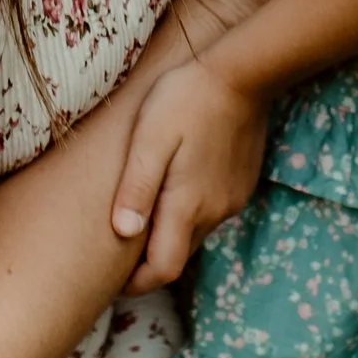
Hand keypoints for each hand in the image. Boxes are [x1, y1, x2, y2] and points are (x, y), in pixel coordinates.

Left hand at [112, 52, 271, 290]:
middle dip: (150, 261)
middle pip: (178, 256)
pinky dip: (190, 214)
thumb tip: (123, 234)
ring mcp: (232, 199)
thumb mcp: (149, 138)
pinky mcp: (241, 184)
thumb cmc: (186, 99)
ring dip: (170, 235)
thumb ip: (136, 188)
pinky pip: (211, 213)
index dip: (138, 284)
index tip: (114, 282)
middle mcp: (214, 211)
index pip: (163, 270)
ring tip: (143, 215)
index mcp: (187, 205)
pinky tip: (174, 187)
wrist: (243, 73)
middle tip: (119, 251)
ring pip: (195, 234)